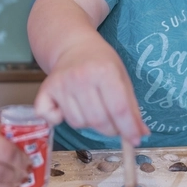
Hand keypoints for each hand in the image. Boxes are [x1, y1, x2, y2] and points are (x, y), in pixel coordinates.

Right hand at [0, 115, 30, 186]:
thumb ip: (3, 135)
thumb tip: (26, 147)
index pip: (7, 153)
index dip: (22, 160)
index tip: (28, 161)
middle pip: (1, 174)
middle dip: (17, 176)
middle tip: (25, 174)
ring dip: (8, 186)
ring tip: (15, 181)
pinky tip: (0, 185)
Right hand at [33, 47, 148, 145]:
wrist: (73, 45)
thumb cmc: (101, 62)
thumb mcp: (122, 78)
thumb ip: (131, 107)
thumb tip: (141, 135)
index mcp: (105, 71)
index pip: (119, 109)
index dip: (128, 129)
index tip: (135, 140)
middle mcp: (81, 76)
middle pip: (98, 120)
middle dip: (110, 129)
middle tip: (113, 124)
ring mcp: (62, 83)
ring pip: (77, 123)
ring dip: (87, 123)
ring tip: (90, 108)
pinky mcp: (46, 89)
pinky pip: (50, 118)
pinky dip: (57, 120)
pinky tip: (64, 110)